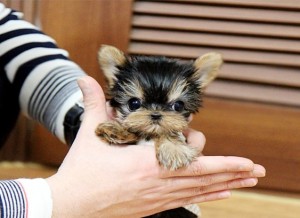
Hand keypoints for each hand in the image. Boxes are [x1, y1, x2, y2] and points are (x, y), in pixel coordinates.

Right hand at [46, 76, 264, 217]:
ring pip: (198, 192)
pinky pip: (185, 202)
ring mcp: (155, 198)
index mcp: (145, 163)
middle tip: (257, 171)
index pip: (191, 161)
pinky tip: (221, 195)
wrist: (69, 206)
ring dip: (226, 186)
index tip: (220, 147)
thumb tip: (85, 80)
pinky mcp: (150, 208)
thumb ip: (93, 104)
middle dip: (233, 174)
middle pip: (203, 178)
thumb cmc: (82, 172)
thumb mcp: (90, 135)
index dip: (215, 158)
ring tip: (248, 183)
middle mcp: (156, 183)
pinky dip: (206, 197)